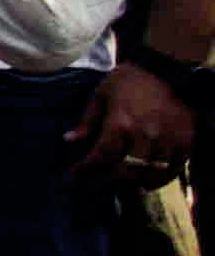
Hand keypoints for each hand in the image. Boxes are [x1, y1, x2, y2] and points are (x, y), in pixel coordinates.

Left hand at [71, 63, 197, 183]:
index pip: (101, 157)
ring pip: (150, 175)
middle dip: (107, 181)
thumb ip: (87, 120)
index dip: (85, 171)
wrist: (167, 70)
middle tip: (95, 182)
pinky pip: (173, 170)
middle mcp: (145, 136)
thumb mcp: (101, 95)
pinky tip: (147, 180)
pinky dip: (159, 179)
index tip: (74, 176)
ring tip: (120, 184)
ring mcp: (168, 141)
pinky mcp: (186, 142)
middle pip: (125, 172)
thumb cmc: (129, 81)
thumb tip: (68, 140)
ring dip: (134, 184)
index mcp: (120, 123)